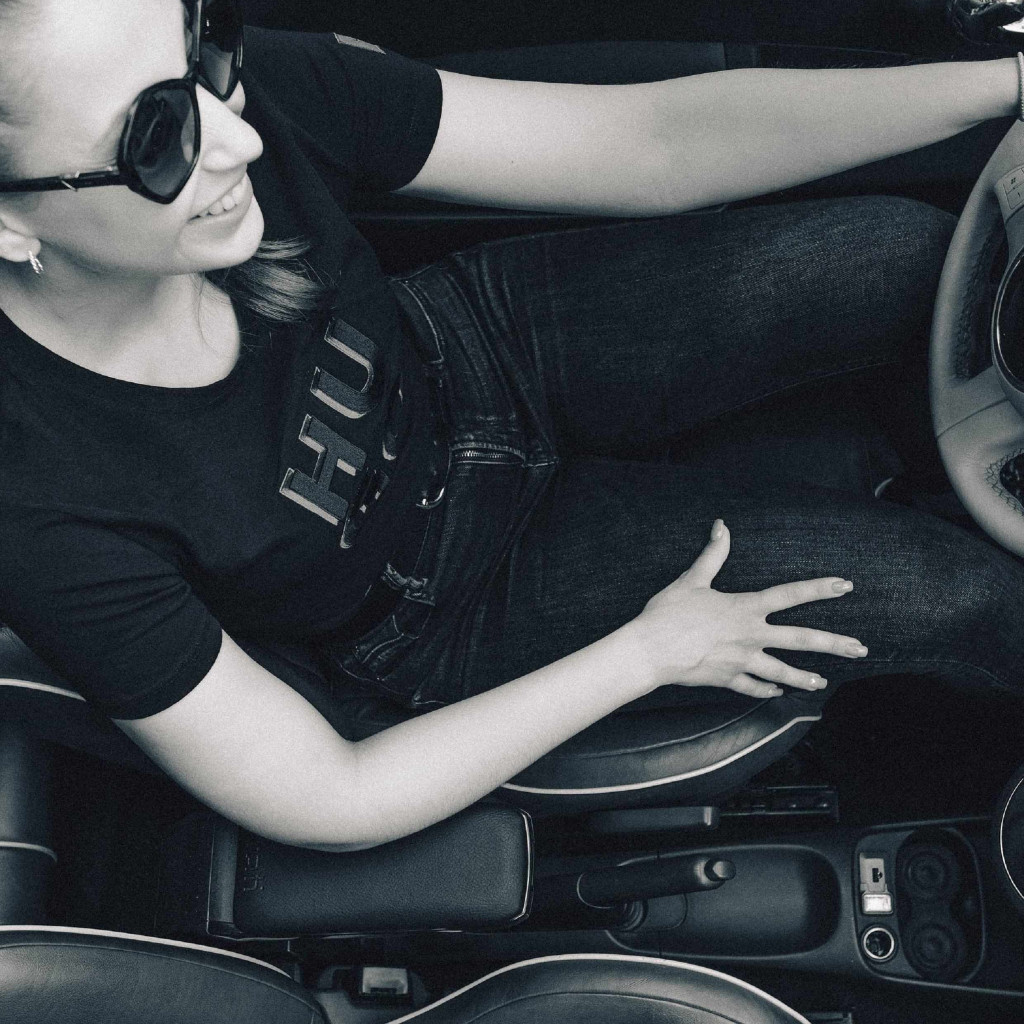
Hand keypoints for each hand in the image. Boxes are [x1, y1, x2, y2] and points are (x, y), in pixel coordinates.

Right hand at [627, 520, 868, 697]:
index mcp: (745, 607)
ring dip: (805, 677)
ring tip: (822, 682)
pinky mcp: (727, 679)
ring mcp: (742, 661)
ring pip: (782, 671)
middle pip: (801, 640)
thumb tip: (721, 525)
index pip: (791, 595)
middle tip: (860, 649)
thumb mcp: (691, 579)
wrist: (649, 651)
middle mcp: (750, 635)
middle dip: (834, 643)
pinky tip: (777, 693)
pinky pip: (754, 687)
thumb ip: (713, 554)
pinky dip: (766, 690)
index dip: (820, 588)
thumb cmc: (667, 613)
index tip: (846, 586)